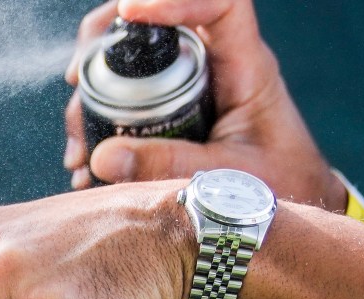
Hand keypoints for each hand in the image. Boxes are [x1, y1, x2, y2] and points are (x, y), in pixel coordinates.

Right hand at [63, 0, 341, 208]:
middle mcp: (216, 67)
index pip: (220, 4)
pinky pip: (128, 102)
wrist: (286, 214)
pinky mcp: (174, 113)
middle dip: (106, 44)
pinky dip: (99, 128)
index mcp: (245, 68)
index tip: (129, 14)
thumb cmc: (276, 189)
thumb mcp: (225, 182)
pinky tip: (85, 167)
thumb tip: (101, 157)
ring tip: (79, 152)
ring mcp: (192, 87)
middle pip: (157, 23)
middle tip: (77, 80)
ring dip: (94, 97)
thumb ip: (169, 166)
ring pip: (133, 64)